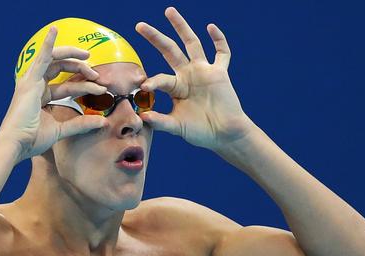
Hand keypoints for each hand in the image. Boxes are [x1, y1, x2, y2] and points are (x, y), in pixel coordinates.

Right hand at [0, 27, 108, 160]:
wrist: (16, 144)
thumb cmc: (32, 140)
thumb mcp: (61, 130)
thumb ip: (81, 124)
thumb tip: (103, 122)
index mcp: (41, 98)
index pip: (66, 86)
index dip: (84, 86)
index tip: (102, 89)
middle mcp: (36, 87)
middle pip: (62, 70)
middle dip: (81, 70)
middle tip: (97, 75)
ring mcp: (32, 82)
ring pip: (55, 62)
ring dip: (73, 58)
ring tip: (88, 57)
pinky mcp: (30, 80)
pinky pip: (41, 57)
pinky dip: (48, 44)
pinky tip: (54, 30)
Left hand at [136, 7, 257, 150]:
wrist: (225, 135)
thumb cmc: (201, 132)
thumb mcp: (177, 127)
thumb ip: (161, 122)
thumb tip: (142, 117)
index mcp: (176, 88)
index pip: (161, 78)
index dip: (153, 81)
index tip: (144, 86)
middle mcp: (188, 75)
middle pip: (170, 51)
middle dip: (155, 38)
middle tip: (139, 26)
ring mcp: (204, 72)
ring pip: (192, 44)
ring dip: (181, 27)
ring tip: (168, 11)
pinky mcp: (220, 73)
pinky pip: (222, 53)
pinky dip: (218, 40)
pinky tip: (210, 27)